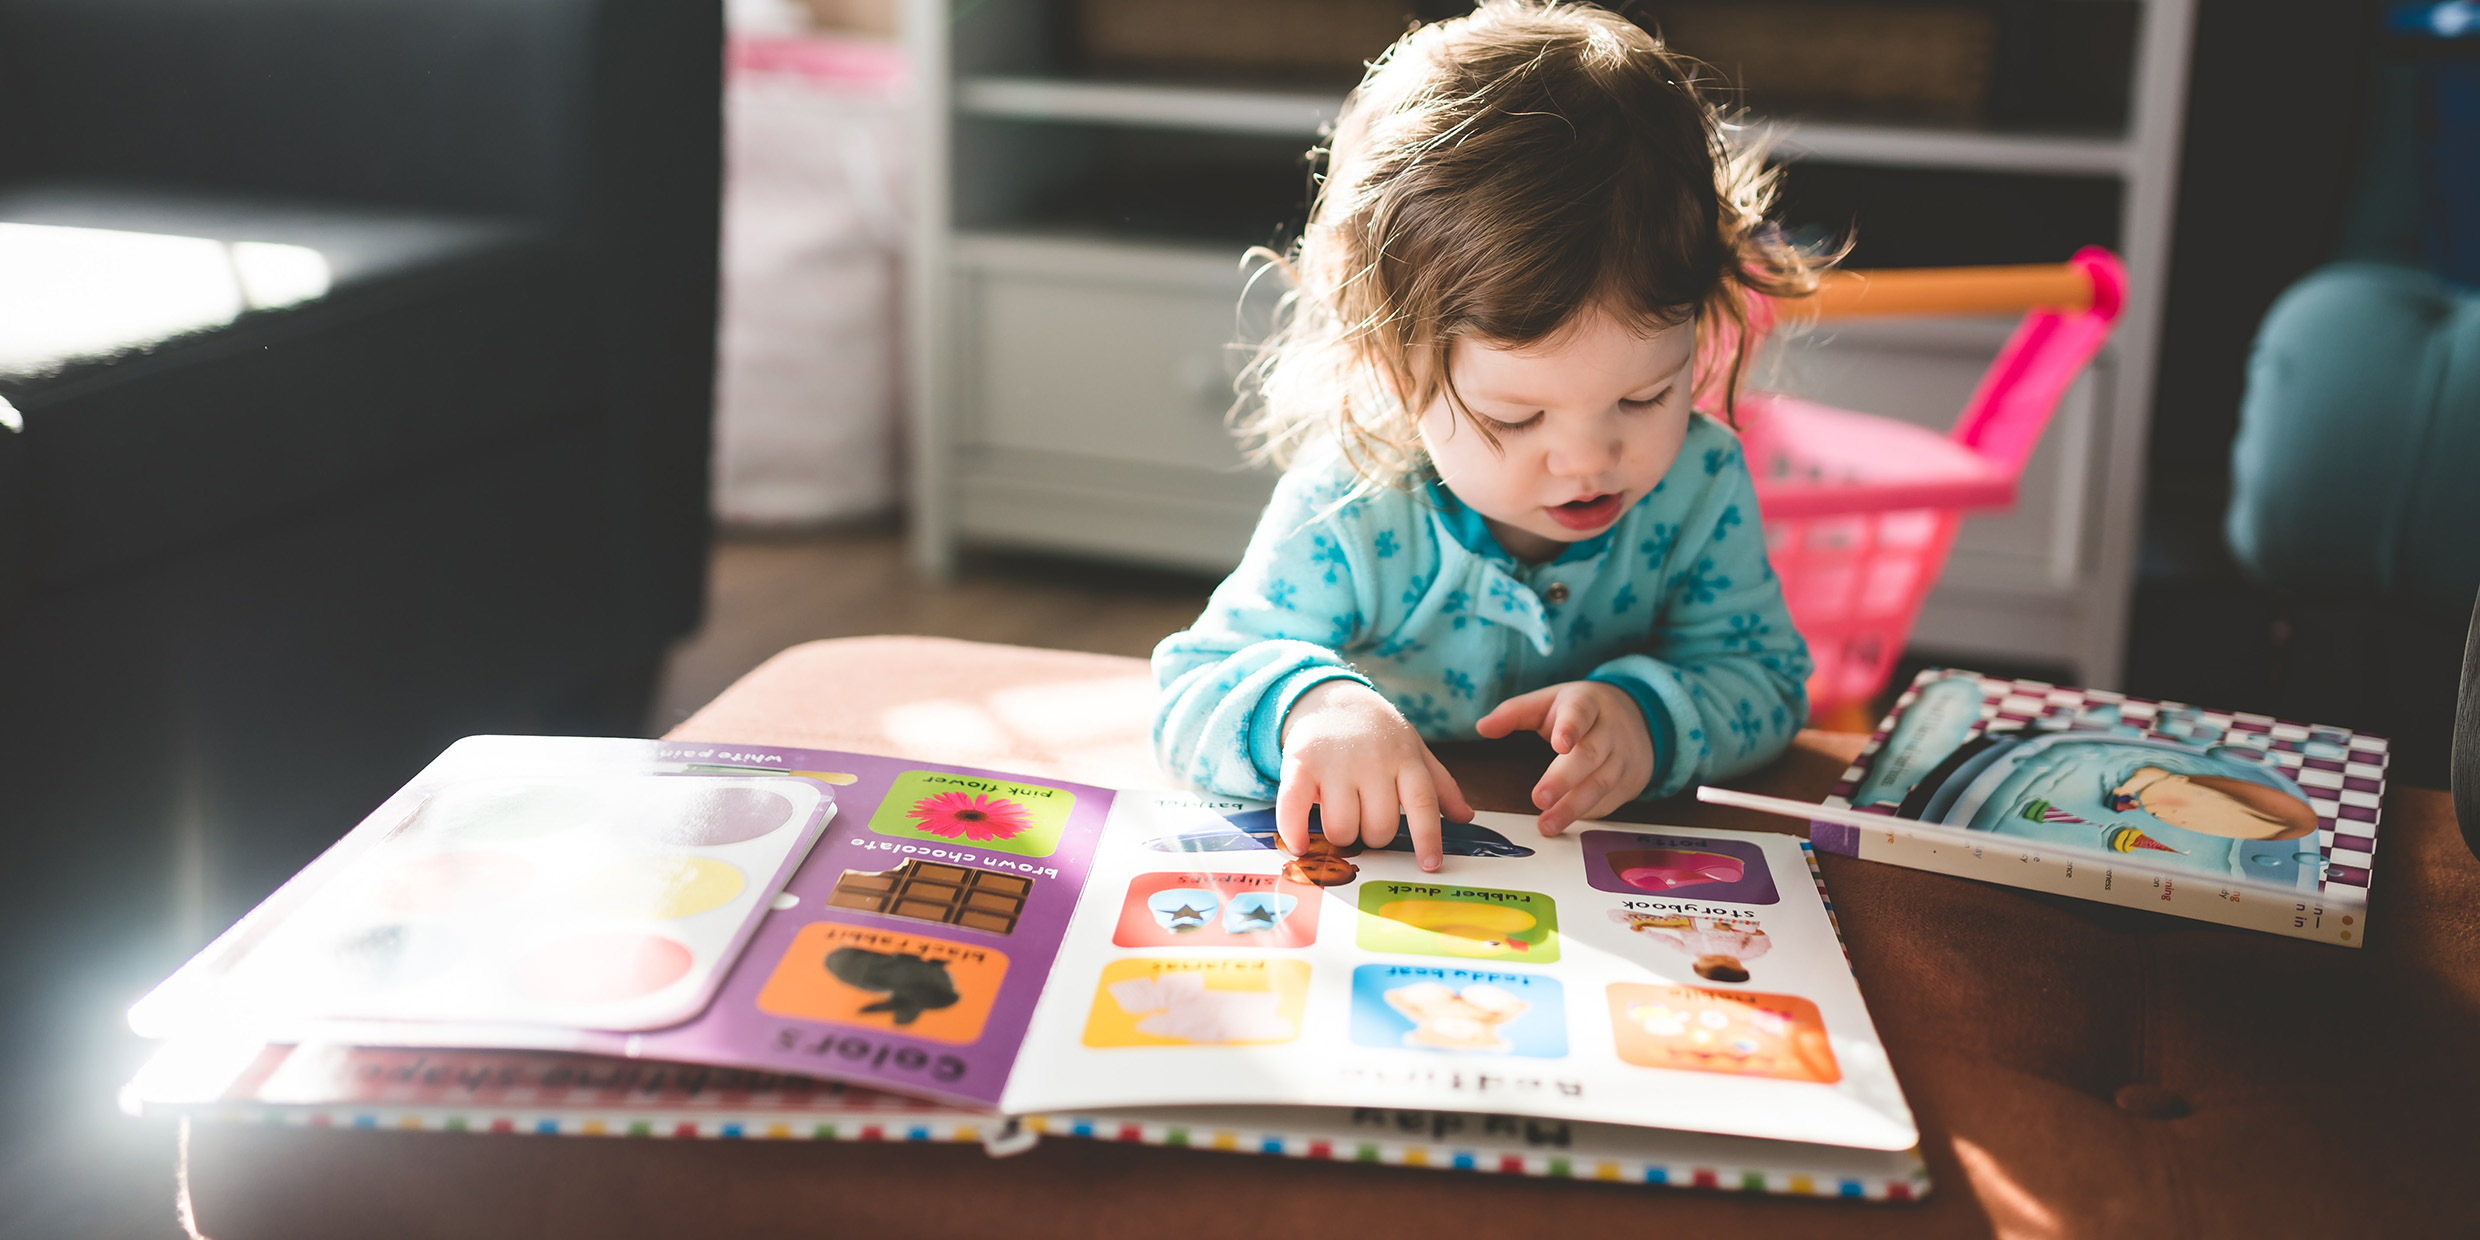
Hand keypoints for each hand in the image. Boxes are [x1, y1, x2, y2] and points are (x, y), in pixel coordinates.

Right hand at [1278, 680, 1472, 871]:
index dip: (1428, 838)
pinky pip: (1294, 807)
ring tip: (1340, 817)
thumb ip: (1439, 785)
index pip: (1422, 803)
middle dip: (1373, 836)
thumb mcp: (1413, 749)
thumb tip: (1465, 817)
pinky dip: (1295, 832)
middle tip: (1366, 820)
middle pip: (1378, 827)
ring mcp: (1335, 763)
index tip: (1430, 865)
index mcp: (1405, 759)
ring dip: (1341, 835)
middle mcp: (1372, 761)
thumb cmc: (1376, 732)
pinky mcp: (1300, 763)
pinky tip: (1300, 845)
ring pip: (1342, 828)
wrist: (1330, 697)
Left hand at [1475, 680, 1653, 834]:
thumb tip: (1481, 727)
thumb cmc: (1581, 712)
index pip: (1580, 713)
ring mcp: (1623, 756)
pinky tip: (1566, 824)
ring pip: (1601, 783)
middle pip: (1589, 755)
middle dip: (1565, 779)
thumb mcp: (1550, 702)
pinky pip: (1609, 801)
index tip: (1560, 744)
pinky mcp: (1629, 781)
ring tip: (1547, 825)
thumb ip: (1514, 713)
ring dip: (1573, 807)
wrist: (1638, 718)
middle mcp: (1609, 730)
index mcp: (1586, 704)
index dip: (1571, 728)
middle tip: (1539, 799)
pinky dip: (1588, 814)